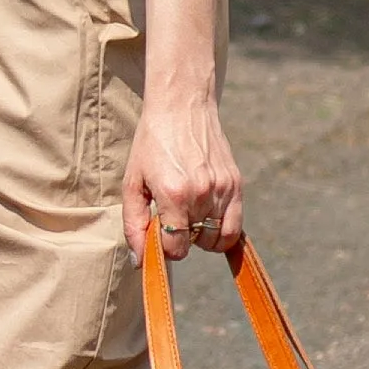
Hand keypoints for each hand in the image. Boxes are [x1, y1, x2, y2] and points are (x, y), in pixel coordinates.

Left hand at [122, 86, 244, 261]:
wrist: (181, 106)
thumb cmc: (151, 144)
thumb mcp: (132, 183)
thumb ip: (134, 225)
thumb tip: (141, 263)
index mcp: (174, 195)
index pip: (176, 249)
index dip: (165, 248)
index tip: (159, 234)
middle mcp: (202, 194)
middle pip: (195, 244)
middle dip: (181, 238)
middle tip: (171, 217)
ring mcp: (223, 189)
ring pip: (216, 239)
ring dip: (201, 235)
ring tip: (188, 215)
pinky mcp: (236, 184)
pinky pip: (234, 227)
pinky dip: (222, 232)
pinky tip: (207, 219)